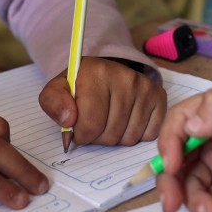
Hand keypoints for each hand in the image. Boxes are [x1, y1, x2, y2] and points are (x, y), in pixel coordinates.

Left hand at [38, 57, 166, 145]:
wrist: (104, 73)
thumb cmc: (80, 86)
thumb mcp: (57, 90)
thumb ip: (53, 103)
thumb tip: (68, 120)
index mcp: (96, 73)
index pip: (89, 125)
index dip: (81, 135)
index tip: (78, 127)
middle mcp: (125, 77)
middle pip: (110, 135)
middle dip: (98, 137)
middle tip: (94, 123)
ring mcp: (145, 87)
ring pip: (129, 138)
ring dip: (116, 138)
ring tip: (109, 120)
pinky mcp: (159, 96)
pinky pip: (148, 134)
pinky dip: (136, 134)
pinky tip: (126, 120)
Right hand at [156, 89, 211, 211]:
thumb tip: (190, 124)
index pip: (178, 125)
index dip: (169, 144)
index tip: (173, 165)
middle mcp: (209, 142)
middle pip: (174, 159)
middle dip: (170, 182)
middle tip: (172, 203)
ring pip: (185, 186)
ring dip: (194, 202)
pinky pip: (202, 204)